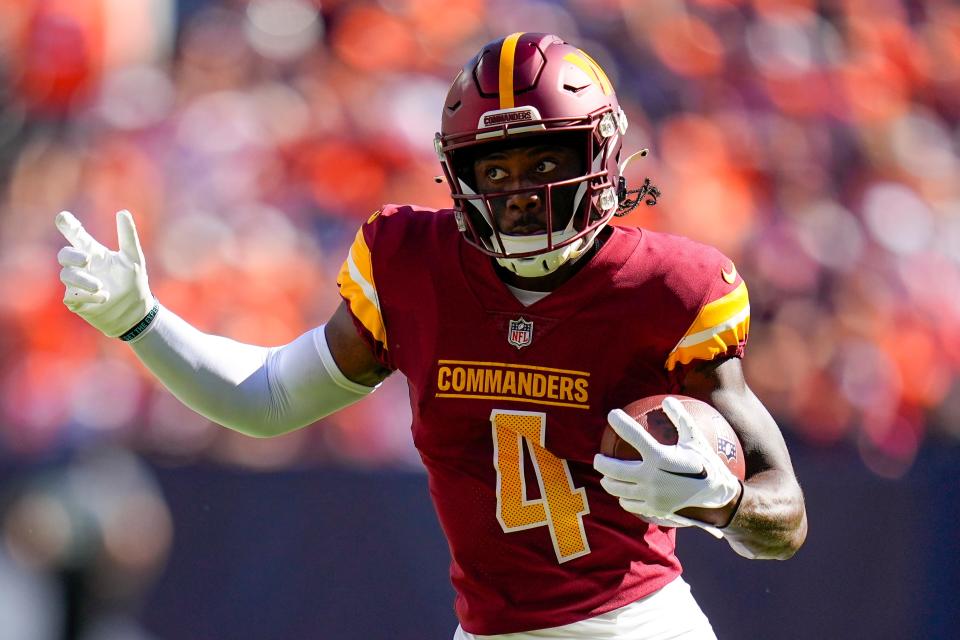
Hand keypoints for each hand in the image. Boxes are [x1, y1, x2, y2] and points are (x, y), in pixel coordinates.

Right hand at [56, 210, 154, 337]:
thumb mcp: (134, 259)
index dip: (69, 226)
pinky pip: (71, 296)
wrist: (135, 312)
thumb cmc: (134, 283)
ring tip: (102, 287)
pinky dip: (86, 296)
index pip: (77, 236)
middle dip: (72, 255)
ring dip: (83, 280)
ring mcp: (77, 284)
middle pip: (64, 254)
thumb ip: (128, 236)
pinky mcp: (76, 301)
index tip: (63, 217)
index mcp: (95, 254)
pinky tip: (103, 298)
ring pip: (66, 276)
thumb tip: (122, 212)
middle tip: (87, 259)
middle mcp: (83, 267)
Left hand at [594, 396, 740, 537]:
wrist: (718, 496)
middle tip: (598, 457)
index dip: (621, 423)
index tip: (611, 415)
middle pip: (615, 470)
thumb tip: (667, 400)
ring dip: (607, 481)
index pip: (635, 436)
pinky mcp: (653, 509)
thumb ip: (681, 419)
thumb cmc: (706, 463)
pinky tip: (623, 492)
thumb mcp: (696, 439)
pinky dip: (623, 497)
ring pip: (618, 489)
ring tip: (605, 475)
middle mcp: (653, 477)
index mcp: (661, 458)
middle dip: (601, 462)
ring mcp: (651, 496)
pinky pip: (629, 503)